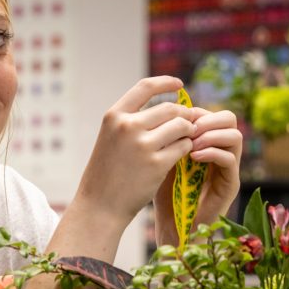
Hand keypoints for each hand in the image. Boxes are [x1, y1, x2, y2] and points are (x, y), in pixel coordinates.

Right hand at [75, 77, 194, 230]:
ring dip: (188, 132)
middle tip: (189, 125)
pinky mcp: (157, 164)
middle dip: (184, 116)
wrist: (100, 206)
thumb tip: (171, 108)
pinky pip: (183, 147)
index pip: (145, 87)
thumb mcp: (111, 139)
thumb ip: (133, 121)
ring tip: (186, 140)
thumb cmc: (107, 173)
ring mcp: (142, 145)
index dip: (165, 82)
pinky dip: (187, 149)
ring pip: (181, 127)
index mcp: (114, 116)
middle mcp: (127, 126)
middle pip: (170, 109)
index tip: (180, 85)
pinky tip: (183, 155)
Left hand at [153, 107, 240, 245]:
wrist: (171, 226)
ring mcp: (228, 168)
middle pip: (230, 119)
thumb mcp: (163, 158)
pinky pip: (229, 159)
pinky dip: (212, 153)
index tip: (176, 118)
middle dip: (208, 119)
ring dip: (212, 134)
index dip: (196, 112)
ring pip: (235, 136)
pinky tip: (193, 157)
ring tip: (190, 143)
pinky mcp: (230, 184)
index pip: (211, 113)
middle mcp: (221, 152)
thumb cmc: (163, 192)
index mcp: (207, 143)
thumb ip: (169, 137)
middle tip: (188, 128)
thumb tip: (165, 110)